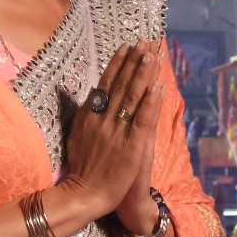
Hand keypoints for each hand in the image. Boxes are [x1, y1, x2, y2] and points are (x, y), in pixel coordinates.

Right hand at [57, 39, 163, 220]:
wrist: (85, 195)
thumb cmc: (84, 169)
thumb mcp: (78, 136)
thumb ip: (86, 116)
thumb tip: (89, 96)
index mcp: (90, 116)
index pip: (106, 84)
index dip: (118, 64)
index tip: (127, 46)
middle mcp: (103, 119)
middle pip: (121, 85)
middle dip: (134, 62)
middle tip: (145, 41)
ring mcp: (117, 132)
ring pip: (132, 97)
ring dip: (143, 74)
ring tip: (152, 54)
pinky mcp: (131, 146)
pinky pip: (143, 120)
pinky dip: (151, 103)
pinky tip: (158, 87)